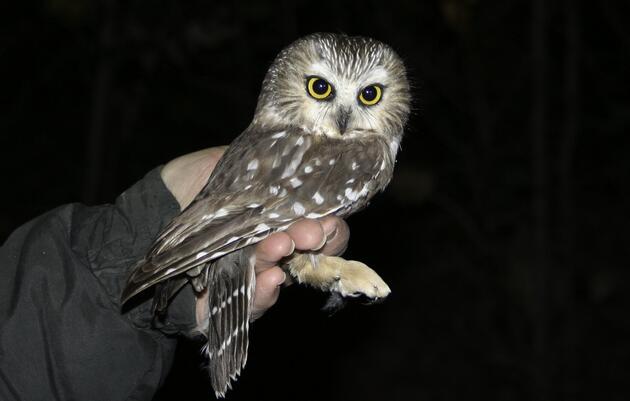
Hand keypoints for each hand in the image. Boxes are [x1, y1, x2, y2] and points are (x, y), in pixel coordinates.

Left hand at [160, 147, 349, 322]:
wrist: (138, 223)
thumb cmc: (180, 191)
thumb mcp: (218, 163)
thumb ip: (257, 162)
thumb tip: (293, 158)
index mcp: (275, 211)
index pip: (318, 217)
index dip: (329, 217)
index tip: (327, 212)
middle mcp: (271, 242)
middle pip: (311, 247)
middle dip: (317, 237)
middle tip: (311, 231)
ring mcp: (254, 271)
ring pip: (285, 271)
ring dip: (286, 257)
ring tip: (281, 245)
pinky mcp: (235, 299)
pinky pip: (259, 301)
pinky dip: (266, 291)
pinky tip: (270, 278)